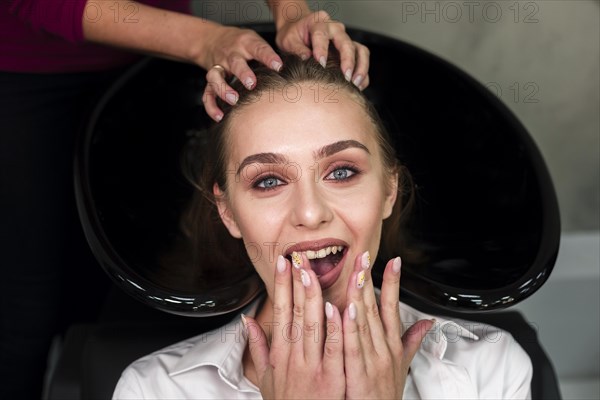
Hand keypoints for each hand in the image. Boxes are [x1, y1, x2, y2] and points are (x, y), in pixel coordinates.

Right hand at [199, 25, 283, 121]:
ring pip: (215, 77)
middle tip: (251, 84)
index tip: (278, 66)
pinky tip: (220, 116)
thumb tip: (292, 71)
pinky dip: (212, 105)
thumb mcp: (256, 42)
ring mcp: (219, 67)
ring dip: (223, 89)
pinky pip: (207, 93)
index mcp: (245, 44)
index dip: (268, 57)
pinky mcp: (210, 80)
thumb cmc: (241, 44)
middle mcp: (230, 55)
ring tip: (234, 100)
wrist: (212, 39)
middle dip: (243, 73)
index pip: (258, 48)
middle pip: (235, 62)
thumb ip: (270, 56)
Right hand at [244, 254, 344, 398]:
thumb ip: (258, 347)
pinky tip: (337, 308)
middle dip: (297, 283)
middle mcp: (294, 357)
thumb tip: (246, 321)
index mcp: (280, 354)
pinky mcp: (331, 378)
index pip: (281, 312)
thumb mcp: (265, 378)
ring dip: (314, 297)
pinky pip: (334, 349)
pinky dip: (336, 328)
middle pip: (296, 313)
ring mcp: (313, 367)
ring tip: (313, 272)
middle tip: (298, 257)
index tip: (283, 263)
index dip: (281, 286)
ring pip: (313, 325)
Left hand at [275, 11, 369, 89]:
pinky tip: (357, 86)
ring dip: (360, 67)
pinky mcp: (351, 50)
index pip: (321, 34)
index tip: (321, 64)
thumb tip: (306, 60)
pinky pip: (362, 59)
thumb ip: (297, 50)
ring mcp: (345, 39)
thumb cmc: (294, 35)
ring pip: (360, 50)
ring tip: (355, 83)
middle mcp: (335, 29)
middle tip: (345, 77)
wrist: (300, 31)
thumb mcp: (289, 41)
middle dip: (348, 61)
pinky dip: (362, 73)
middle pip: (346, 43)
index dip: (322, 49)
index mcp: (318, 23)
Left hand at [342, 253, 433, 398]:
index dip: (393, 283)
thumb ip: (412, 341)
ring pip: (363, 322)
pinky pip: (351, 346)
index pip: (392, 307)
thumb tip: (427, 323)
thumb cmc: (385, 393)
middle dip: (370, 280)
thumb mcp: (403, 365)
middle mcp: (384, 349)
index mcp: (392, 345)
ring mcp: (372, 360)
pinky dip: (348, 327)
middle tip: (364, 255)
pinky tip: (341, 309)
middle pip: (376, 308)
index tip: (393, 261)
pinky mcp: (358, 373)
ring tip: (354, 272)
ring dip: (357, 295)